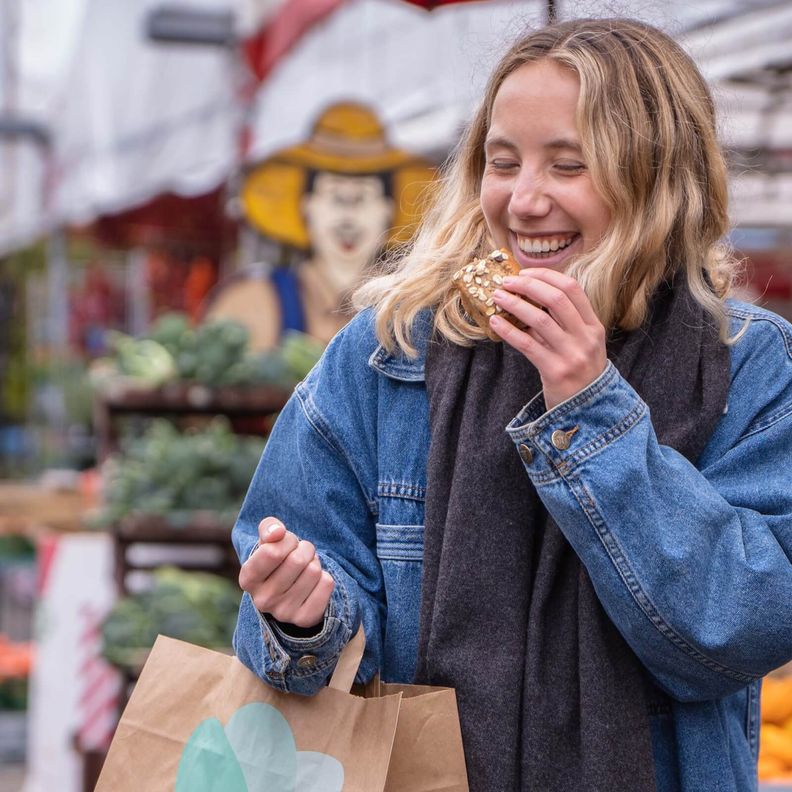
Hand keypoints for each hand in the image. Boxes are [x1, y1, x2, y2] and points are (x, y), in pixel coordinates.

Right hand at [238, 518, 334, 627]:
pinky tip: (313, 583)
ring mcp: (284, 613)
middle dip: (304, 549)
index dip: (287, 540)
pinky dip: (325, 577)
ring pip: (314, 571)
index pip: (272, 552)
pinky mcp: (305, 619)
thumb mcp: (268, 540)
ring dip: (315, 562)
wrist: (291, 589)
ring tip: (306, 568)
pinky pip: (326, 584)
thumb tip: (277, 532)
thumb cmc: (278, 559)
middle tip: (301, 554)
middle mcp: (262, 600)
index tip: (287, 543)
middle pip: (297, 560)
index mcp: (247, 579)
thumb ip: (269, 528)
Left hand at [489, 268, 606, 409]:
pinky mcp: (555, 372)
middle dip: (528, 286)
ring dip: (514, 304)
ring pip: (540, 319)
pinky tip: (495, 323)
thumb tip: (526, 298)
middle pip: (556, 298)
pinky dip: (508, 331)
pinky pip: (527, 345)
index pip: (572, 288)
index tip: (524, 273)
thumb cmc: (579, 373)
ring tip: (497, 297)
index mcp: (594, 326)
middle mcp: (586, 337)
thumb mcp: (580, 345)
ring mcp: (572, 355)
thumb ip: (561, 324)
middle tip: (506, 282)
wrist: (589, 410)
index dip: (546, 276)